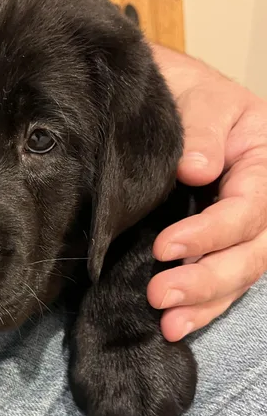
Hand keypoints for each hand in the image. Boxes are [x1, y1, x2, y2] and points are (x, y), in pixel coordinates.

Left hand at [147, 46, 266, 340]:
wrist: (166, 96)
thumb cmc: (184, 90)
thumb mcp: (196, 94)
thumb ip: (200, 128)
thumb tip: (199, 168)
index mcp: (264, 160)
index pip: (249, 209)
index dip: (210, 233)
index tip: (164, 246)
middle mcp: (262, 198)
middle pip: (252, 252)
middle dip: (208, 279)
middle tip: (160, 295)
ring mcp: (241, 226)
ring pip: (240, 274)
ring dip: (205, 303)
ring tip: (168, 324)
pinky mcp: (217, 244)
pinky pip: (222, 282)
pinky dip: (202, 306)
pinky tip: (176, 326)